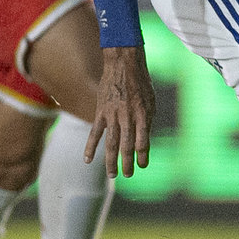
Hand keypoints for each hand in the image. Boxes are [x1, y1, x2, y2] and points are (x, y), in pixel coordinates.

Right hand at [88, 45, 154, 177]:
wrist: (123, 63)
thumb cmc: (141, 82)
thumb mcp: (150, 100)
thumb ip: (147, 119)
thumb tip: (144, 138)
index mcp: (143, 114)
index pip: (143, 141)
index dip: (143, 155)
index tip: (143, 165)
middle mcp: (127, 116)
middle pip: (127, 145)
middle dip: (127, 163)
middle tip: (128, 175)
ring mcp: (112, 114)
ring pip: (111, 142)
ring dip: (111, 160)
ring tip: (112, 174)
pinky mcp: (101, 111)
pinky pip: (95, 132)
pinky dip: (90, 147)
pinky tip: (87, 160)